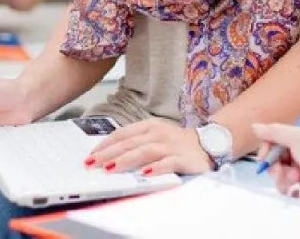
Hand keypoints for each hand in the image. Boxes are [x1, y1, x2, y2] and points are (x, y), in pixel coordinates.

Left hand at [85, 119, 211, 176]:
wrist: (209, 143)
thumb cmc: (176, 142)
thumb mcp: (155, 136)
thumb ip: (136, 142)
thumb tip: (110, 153)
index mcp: (149, 126)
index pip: (122, 134)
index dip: (105, 144)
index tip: (90, 154)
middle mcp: (158, 133)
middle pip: (129, 143)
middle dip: (108, 154)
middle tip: (92, 163)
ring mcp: (170, 145)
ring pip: (144, 151)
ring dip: (126, 160)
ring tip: (111, 168)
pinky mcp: (183, 158)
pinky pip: (168, 163)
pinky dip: (156, 167)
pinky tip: (145, 173)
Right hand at [253, 123, 299, 212]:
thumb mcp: (297, 137)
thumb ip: (274, 131)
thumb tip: (254, 127)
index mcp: (299, 139)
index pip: (274, 140)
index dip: (267, 147)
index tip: (264, 154)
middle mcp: (298, 155)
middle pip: (273, 158)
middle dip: (273, 163)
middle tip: (280, 168)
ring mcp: (298, 173)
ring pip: (276, 174)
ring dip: (282, 175)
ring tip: (296, 177)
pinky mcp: (298, 189)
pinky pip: (283, 188)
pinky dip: (288, 187)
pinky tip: (298, 185)